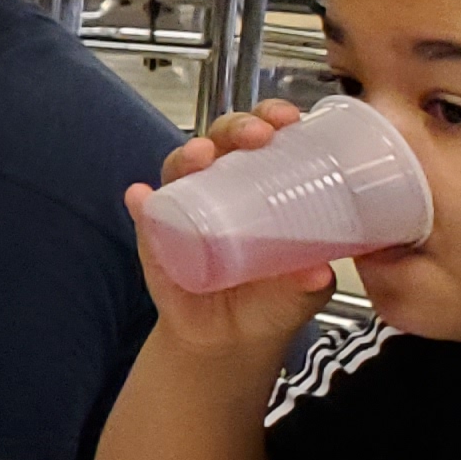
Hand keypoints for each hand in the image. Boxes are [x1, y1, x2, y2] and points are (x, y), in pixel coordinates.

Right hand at [123, 102, 331, 359]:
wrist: (230, 341)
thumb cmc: (272, 302)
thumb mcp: (302, 292)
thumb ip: (309, 283)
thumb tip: (319, 272)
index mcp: (262, 186)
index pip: (265, 138)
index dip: (272, 118)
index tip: (288, 119)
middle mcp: (221, 188)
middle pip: (222, 140)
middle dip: (235, 127)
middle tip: (254, 136)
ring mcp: (185, 208)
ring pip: (181, 167)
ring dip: (188, 155)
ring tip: (198, 157)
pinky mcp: (156, 237)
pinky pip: (144, 214)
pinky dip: (141, 203)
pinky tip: (141, 196)